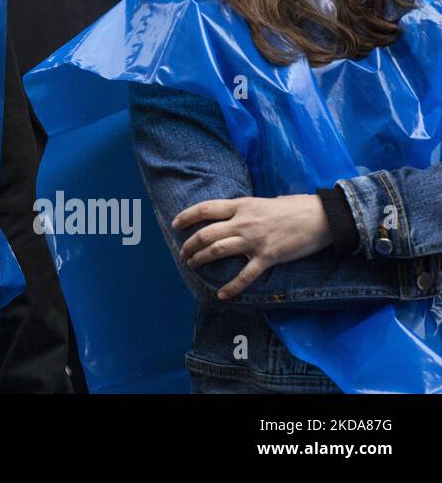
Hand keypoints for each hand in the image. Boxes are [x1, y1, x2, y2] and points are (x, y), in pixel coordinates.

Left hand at [172, 194, 333, 299]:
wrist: (320, 217)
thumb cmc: (293, 207)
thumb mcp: (262, 201)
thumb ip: (244, 209)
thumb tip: (232, 215)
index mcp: (241, 206)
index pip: (205, 209)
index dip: (186, 217)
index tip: (175, 225)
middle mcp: (243, 222)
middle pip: (206, 234)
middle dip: (190, 245)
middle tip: (183, 254)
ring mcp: (254, 241)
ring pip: (217, 251)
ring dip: (201, 260)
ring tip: (192, 265)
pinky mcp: (267, 257)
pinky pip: (245, 275)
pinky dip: (231, 287)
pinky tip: (222, 294)